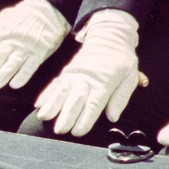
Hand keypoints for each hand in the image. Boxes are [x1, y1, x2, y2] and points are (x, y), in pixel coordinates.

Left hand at [0, 0, 71, 90]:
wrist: (47, 10)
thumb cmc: (19, 16)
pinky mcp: (40, 52)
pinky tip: (15, 85)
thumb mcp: (0, 19)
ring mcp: (27, 46)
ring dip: (3, 75)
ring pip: (13, 63)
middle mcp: (13, 40)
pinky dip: (23, 75)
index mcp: (1, 32)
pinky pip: (31, 66)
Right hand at [33, 10, 139, 136]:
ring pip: (61, 92)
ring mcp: (74, 75)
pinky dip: (46, 95)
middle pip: (74, 100)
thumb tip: (112, 117)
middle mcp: (86, 79)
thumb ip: (121, 98)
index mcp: (104, 83)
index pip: (93, 104)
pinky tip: (39, 105)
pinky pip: (54, 84)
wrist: (109, 36)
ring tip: (44, 117)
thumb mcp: (130, 77)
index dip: (85, 118)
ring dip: (51, 105)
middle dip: (66, 116)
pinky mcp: (66, 72)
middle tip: (60, 131)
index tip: (78, 132)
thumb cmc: (122, 61)